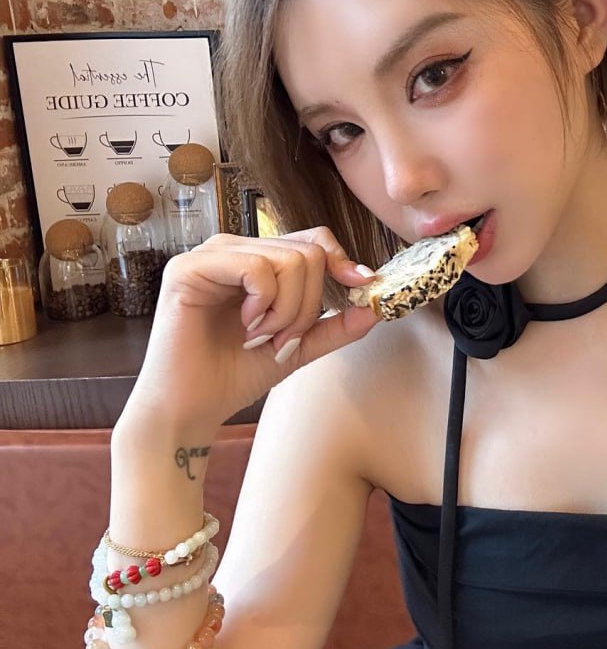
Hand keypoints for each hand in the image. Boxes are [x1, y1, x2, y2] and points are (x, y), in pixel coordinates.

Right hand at [125, 227, 381, 432]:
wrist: (193, 408)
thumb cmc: (234, 375)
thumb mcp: (299, 348)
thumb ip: (335, 326)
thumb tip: (375, 306)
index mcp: (257, 261)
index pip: (312, 240)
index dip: (340, 260)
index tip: (361, 285)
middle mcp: (233, 250)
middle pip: (308, 253)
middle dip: (307, 306)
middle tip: (282, 338)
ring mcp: (210, 254)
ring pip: (288, 260)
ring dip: (287, 311)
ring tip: (261, 337)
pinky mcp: (189, 268)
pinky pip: (256, 268)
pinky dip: (264, 305)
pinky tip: (246, 327)